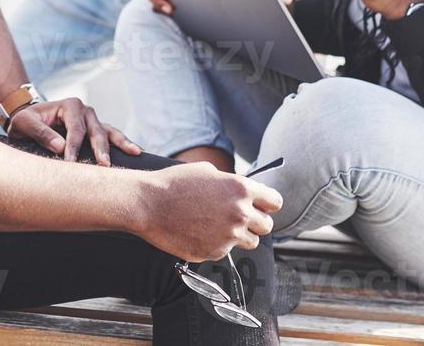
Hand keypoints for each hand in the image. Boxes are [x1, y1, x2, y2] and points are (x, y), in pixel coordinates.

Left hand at [7, 96, 141, 166]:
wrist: (29, 122)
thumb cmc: (26, 122)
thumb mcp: (24, 124)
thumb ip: (40, 133)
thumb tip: (60, 147)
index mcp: (70, 106)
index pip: (75, 129)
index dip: (74, 147)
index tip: (71, 163)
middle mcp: (85, 111)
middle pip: (96, 131)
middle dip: (101, 148)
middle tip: (104, 165)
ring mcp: (93, 121)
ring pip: (109, 132)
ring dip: (120, 144)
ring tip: (134, 152)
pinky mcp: (96, 132)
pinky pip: (111, 137)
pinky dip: (123, 144)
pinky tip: (135, 151)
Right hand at [138, 162, 281, 261]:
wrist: (148, 204)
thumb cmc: (174, 183)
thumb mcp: (207, 171)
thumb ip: (230, 183)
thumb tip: (242, 192)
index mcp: (241, 189)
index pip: (275, 202)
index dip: (268, 203)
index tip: (262, 205)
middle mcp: (239, 214)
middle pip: (267, 226)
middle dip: (256, 222)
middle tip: (240, 218)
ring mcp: (228, 236)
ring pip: (250, 242)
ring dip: (240, 236)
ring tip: (218, 226)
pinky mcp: (214, 252)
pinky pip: (225, 250)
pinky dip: (216, 243)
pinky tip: (198, 232)